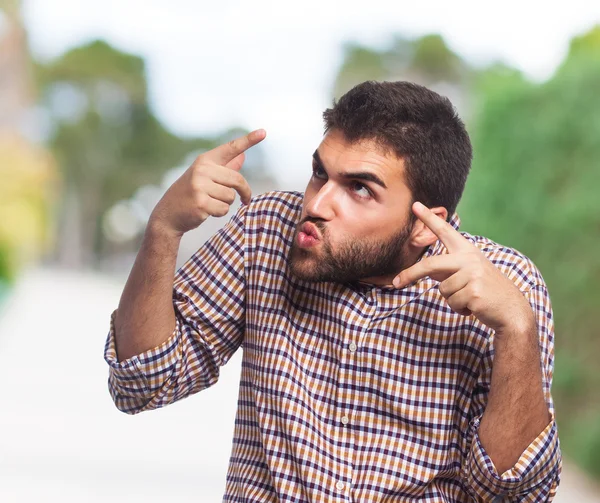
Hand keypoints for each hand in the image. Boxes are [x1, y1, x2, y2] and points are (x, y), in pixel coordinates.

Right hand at [149, 129, 265, 236]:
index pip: (231, 148)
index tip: (264, 132)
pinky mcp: (200, 202)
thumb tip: (243, 156)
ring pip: (230, 196)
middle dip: (243, 192)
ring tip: (210, 202)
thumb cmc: (191, 194)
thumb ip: (226, 168)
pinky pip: (224, 209)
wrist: (168, 214)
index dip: (249, 140)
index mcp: (205, 160)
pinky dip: (219, 213)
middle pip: (237, 180)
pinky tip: (206, 211)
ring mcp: (199, 186)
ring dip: (226, 204)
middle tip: (245, 199)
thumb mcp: (206, 177)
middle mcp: (202, 170)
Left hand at [393, 202, 534, 333]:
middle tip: (395, 283)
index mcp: (467, 250)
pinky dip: (460, 310)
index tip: (414, 205)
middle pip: (430, 264)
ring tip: (471, 298)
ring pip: (442, 290)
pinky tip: (475, 306)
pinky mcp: (474, 291)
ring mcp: (472, 274)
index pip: (445, 231)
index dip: (429, 218)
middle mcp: (469, 258)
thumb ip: (448, 269)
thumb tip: (427, 271)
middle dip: (410, 274)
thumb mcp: (468, 274)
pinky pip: (452, 303)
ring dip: (452, 300)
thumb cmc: (487, 291)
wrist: (511, 310)